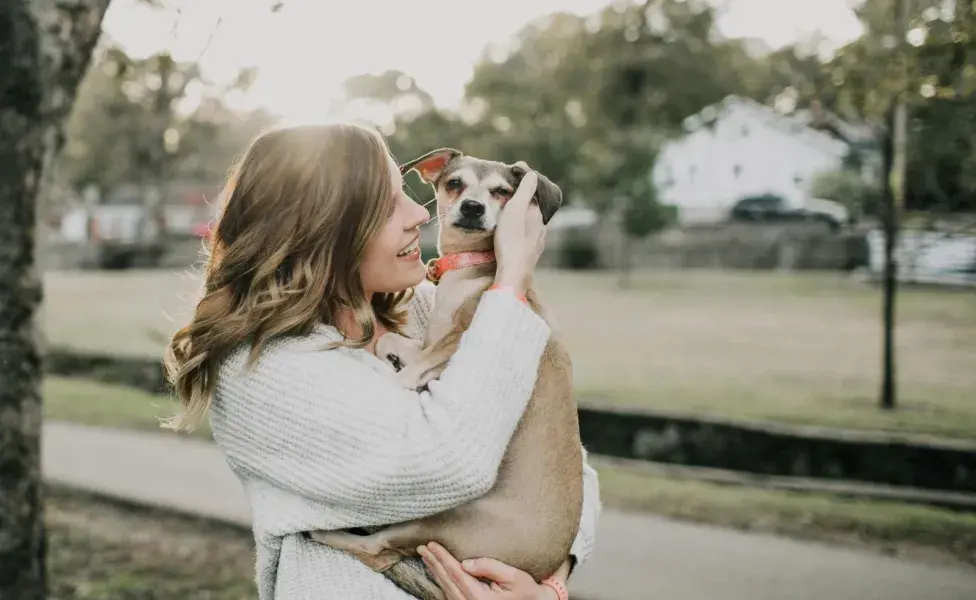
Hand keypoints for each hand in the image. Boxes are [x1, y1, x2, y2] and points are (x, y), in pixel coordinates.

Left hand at [417, 542, 554, 599]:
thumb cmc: (526, 591)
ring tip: (426, 557)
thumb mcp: (513, 576)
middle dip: (434, 562)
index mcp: (479, 597)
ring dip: (435, 572)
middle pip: (447, 580)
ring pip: (446, 589)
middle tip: (422, 548)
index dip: (442, 557)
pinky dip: (441, 583)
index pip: (455, 572)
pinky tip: (437, 574)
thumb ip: (489, 567)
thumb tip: (466, 562)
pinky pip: (450, 596)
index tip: (431, 544)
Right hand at [493, 171, 544, 293]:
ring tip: (511, 215)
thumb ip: (525, 192)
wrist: (513, 272)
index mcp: (538, 214)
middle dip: (524, 203)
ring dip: (523, 218)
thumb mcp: (515, 210)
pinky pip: (527, 237)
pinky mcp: (531, 254)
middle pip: (534, 210)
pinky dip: (522, 231)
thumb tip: (533, 174)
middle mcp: (542, 227)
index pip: (534, 195)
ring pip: (532, 225)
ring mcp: (538, 242)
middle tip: (510, 197)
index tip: (514, 179)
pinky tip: (515, 235)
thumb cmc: (511, 240)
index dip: (525, 187)